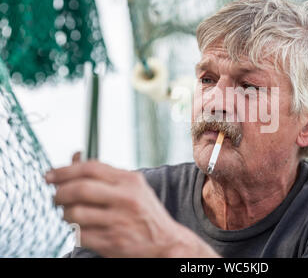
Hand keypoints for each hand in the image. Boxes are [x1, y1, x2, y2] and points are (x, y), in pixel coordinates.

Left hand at [45, 160, 218, 257]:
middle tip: (55, 197)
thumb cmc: (145, 212)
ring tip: (70, 214)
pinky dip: (75, 232)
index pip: (91, 168)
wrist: (165, 242)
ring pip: (75, 213)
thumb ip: (105, 174)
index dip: (65, 170)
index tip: (49, 175)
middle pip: (80, 189)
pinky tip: (83, 229)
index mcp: (130, 181)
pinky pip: (80, 234)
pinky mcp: (112, 242)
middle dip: (59, 193)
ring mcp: (119, 221)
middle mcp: (125, 199)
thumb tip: (75, 156)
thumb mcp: (132, 187)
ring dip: (65, 214)